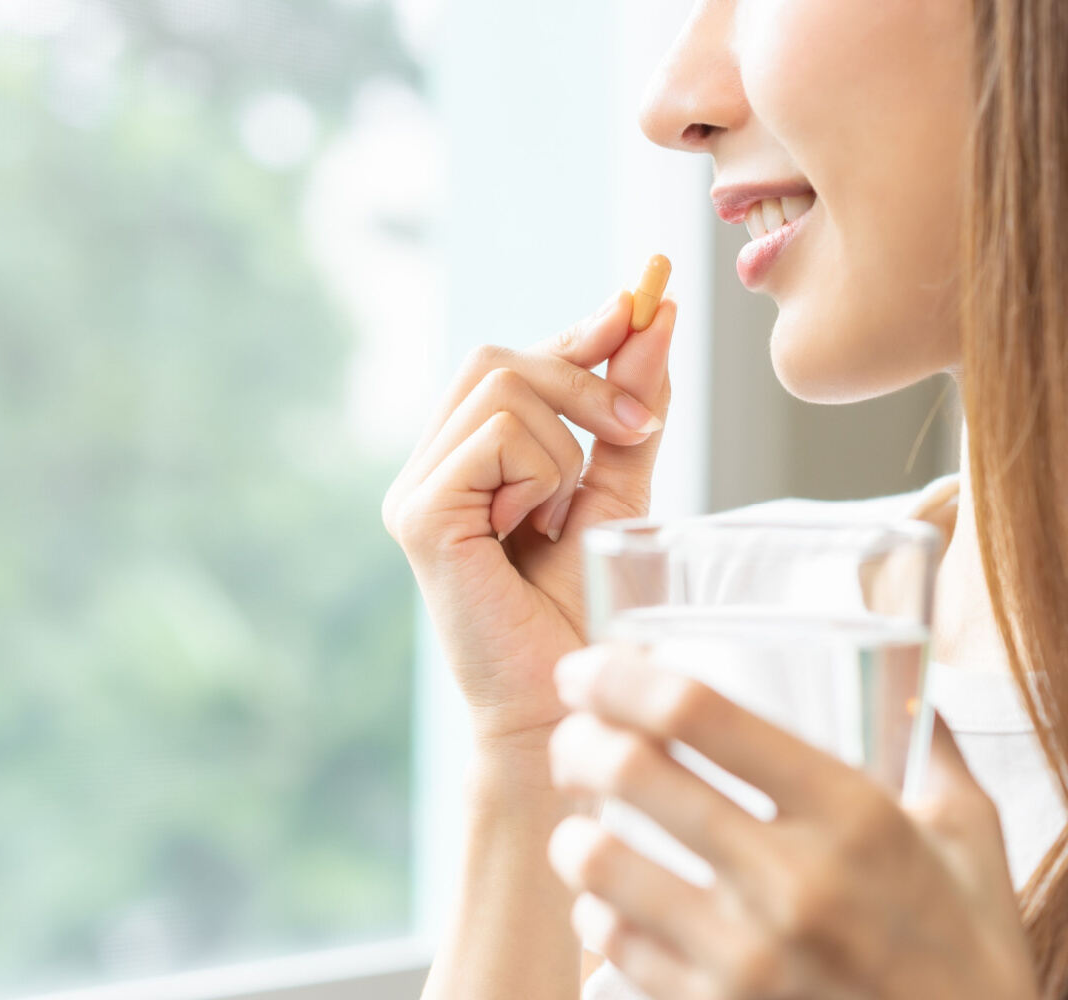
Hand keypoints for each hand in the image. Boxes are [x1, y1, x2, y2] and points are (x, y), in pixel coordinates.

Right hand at [382, 293, 675, 748]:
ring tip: (558, 520)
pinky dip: (541, 474)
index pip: (512, 362)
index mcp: (469, 460)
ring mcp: (416, 489)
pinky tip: (533, 531)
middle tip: (642, 426)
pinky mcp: (420, 515)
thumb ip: (628, 414)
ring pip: (505, 388)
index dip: (576, 332)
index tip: (640, 304)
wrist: (564, 704)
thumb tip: (652, 316)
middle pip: (502, 357)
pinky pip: (496, 437)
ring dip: (566, 447)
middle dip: (585, 377)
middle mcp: (431, 466)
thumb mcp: (618, 495)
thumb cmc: (583, 614)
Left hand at [544, 644, 1038, 999]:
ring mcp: (747, 959)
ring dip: (575, 832)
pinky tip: (611, 897)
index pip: (700, 713)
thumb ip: (932, 744)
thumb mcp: (971, 832)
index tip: (589, 667)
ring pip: (600, 864)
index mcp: (852, 811)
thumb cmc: (971, 948)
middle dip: (578, 740)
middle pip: (631, 773)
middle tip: (574, 736)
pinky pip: (616, 946)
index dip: (621, 676)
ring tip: (583, 823)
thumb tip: (906, 677)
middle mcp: (791, 881)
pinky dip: (599, 911)